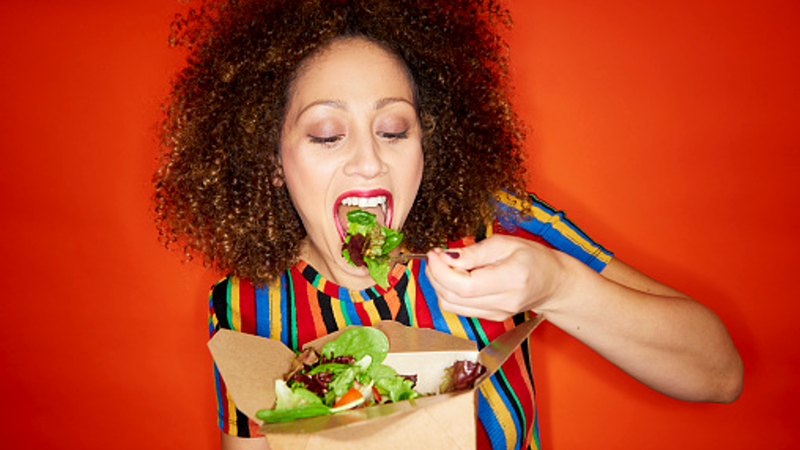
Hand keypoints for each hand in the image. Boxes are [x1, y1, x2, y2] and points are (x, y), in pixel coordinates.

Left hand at [425, 235, 572, 320]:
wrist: (554, 284)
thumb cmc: (534, 259)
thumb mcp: (506, 243)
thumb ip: (475, 251)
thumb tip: (446, 257)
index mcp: (511, 279)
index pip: (464, 285)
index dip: (441, 270)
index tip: (434, 254)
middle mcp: (503, 302)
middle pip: (453, 297)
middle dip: (435, 275)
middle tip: (435, 256)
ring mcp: (497, 314)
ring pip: (451, 306)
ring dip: (439, 285)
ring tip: (442, 265)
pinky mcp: (491, 318)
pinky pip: (459, 308)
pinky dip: (449, 292)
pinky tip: (454, 276)